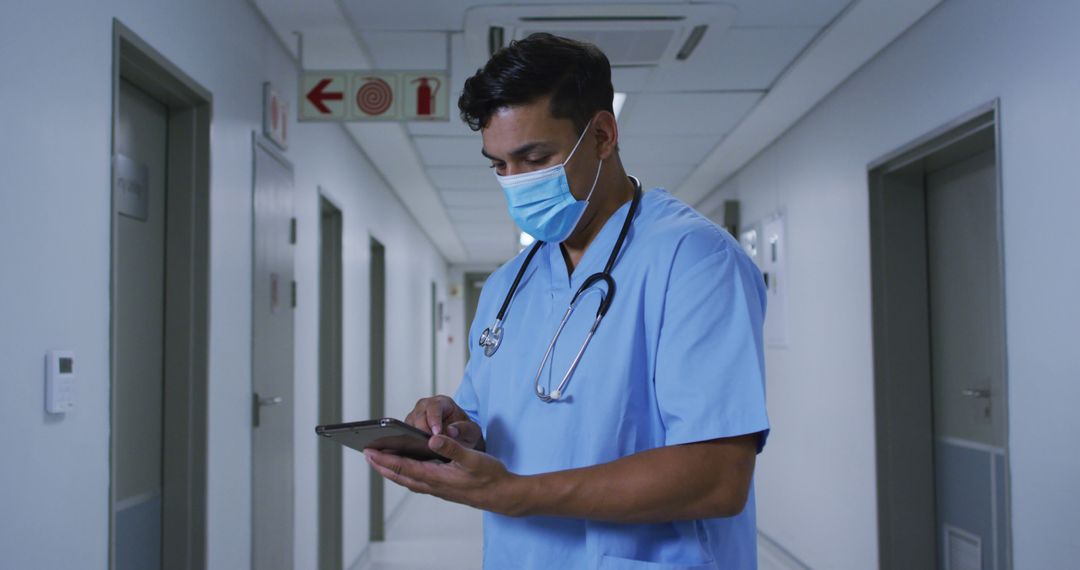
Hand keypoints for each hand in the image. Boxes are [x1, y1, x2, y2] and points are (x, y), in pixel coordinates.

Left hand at [365, 434, 526, 515]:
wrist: (503, 495)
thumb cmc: (490, 476)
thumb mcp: (473, 458)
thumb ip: (452, 447)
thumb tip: (433, 439)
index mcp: (436, 476)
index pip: (404, 466)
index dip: (385, 459)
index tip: (369, 451)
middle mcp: (433, 484)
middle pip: (400, 475)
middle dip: (382, 465)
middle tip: (367, 455)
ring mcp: (438, 488)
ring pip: (408, 479)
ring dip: (392, 470)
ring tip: (380, 461)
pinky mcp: (443, 488)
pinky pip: (417, 481)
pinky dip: (406, 474)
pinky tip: (406, 468)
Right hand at [404, 395, 483, 450]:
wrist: (460, 437)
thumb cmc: (465, 431)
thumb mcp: (472, 430)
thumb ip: (463, 429)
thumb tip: (451, 431)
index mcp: (442, 402)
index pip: (434, 407)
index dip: (434, 420)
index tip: (437, 433)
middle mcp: (425, 407)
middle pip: (418, 416)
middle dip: (422, 431)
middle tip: (428, 445)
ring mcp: (415, 416)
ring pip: (409, 425)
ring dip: (414, 438)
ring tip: (422, 451)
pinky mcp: (408, 428)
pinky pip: (405, 434)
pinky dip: (409, 443)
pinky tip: (415, 454)